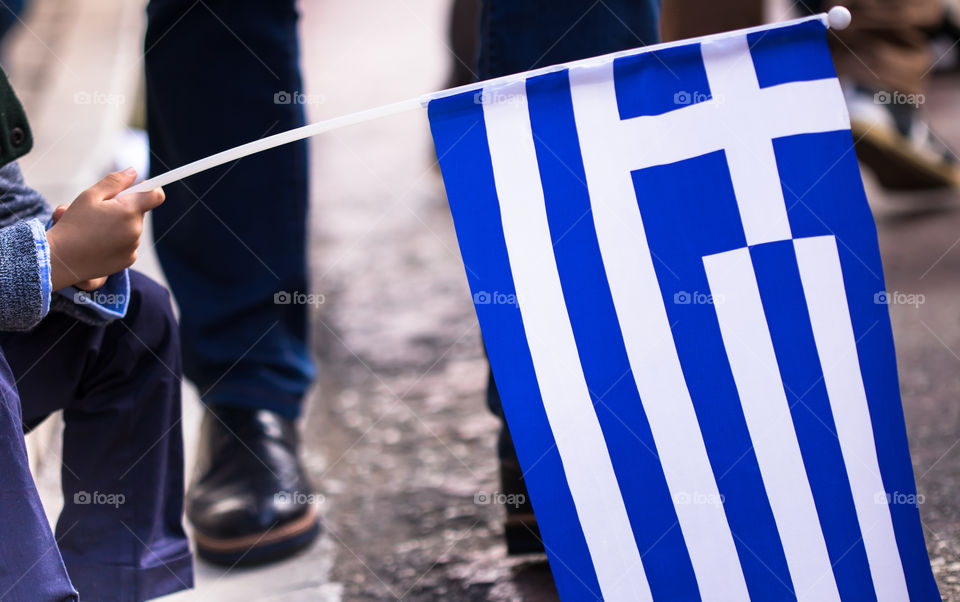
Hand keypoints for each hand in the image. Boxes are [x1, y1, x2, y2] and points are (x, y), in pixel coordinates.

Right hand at [46, 168, 163, 290]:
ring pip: (132, 228)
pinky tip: (97, 242)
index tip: (139, 186)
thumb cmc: (73, 225)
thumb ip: (114, 182)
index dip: (150, 188)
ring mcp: (133, 247)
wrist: (61, 259)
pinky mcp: (128, 260)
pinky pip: (128, 244)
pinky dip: (117, 241)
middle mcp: (136, 230)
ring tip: (93, 228)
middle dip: (124, 208)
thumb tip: (133, 172)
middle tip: (99, 210)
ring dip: (118, 225)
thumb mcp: (90, 196)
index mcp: (129, 211)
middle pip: (138, 212)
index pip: (155, 195)